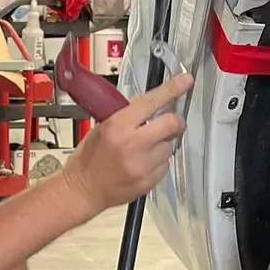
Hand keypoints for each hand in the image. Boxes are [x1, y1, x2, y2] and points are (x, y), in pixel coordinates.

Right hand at [60, 72, 194, 212]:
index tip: (186, 81)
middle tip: (171, 122)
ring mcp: (142, 165)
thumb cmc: (90, 157)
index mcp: (117, 126)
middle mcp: (132, 145)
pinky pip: (165, 165)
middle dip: (175, 121)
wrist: (84, 189)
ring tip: (145, 149)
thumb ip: (129, 114)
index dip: (173, 89)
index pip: (152, 102)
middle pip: (172, 124)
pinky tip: (143, 163)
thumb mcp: (103, 126)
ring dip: (164, 144)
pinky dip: (159, 161)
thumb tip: (154, 104)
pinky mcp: (149, 182)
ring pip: (170, 146)